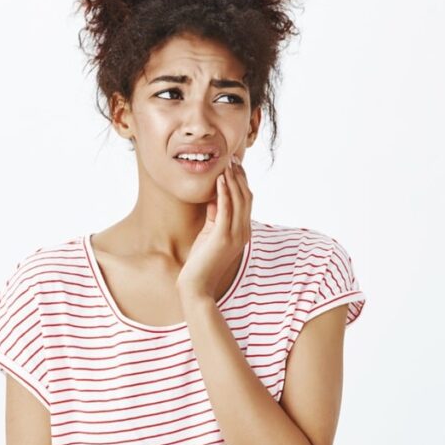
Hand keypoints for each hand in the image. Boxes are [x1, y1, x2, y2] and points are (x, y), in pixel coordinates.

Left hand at [176, 153, 252, 300]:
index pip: (247, 201)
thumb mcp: (210, 233)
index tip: (235, 165)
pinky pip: (226, 209)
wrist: (197, 286)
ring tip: (227, 163)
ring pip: (239, 200)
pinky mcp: (222, 237)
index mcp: (243, 232)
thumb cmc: (201, 262)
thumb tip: (215, 197)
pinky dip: (224, 192)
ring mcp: (235, 235)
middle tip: (233, 158)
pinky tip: (220, 179)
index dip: (243, 182)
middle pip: (247, 197)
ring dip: (233, 180)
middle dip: (240, 176)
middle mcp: (243, 232)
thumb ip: (215, 216)